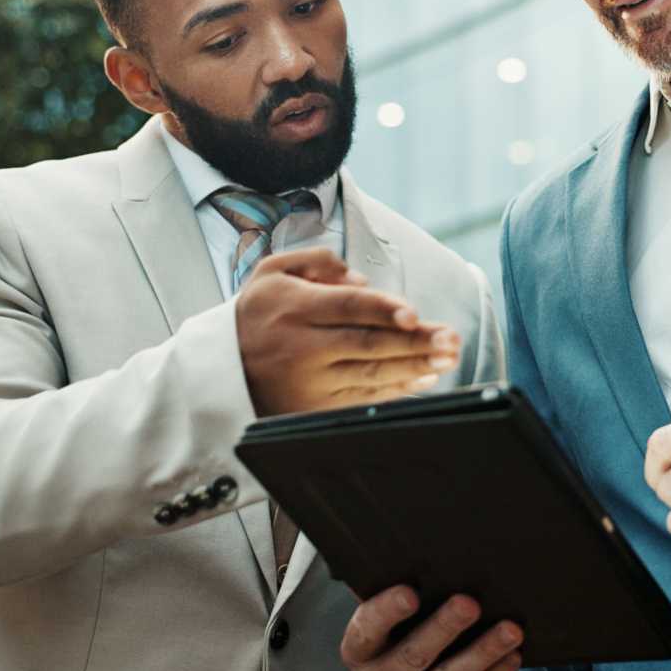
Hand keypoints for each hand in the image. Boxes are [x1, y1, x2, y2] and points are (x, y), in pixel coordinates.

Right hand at [235, 247, 461, 415]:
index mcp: (294, 309)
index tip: (416, 314)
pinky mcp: (315, 408)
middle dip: (416, 342)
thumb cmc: (254, 316)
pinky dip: (398, 389)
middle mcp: (303, 348)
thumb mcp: (271, 272)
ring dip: (416, 366)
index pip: (349, 307)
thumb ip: (316, 262)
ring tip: (448, 357)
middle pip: (369, 344)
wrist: (218, 371)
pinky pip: (365, 398)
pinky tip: (424, 378)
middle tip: (451, 339)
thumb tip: (362, 278)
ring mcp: (310, 383)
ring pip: (372, 374)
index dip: (385, 310)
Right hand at [340, 586, 522, 670]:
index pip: (366, 630)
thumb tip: (431, 553)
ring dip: (482, 653)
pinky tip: (510, 656)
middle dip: (443, 629)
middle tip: (469, 603)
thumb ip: (398, 596)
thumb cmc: (398, 637)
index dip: (387, 611)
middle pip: (411, 656)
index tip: (410, 594)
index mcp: (360, 651)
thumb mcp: (387, 621)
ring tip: (509, 630)